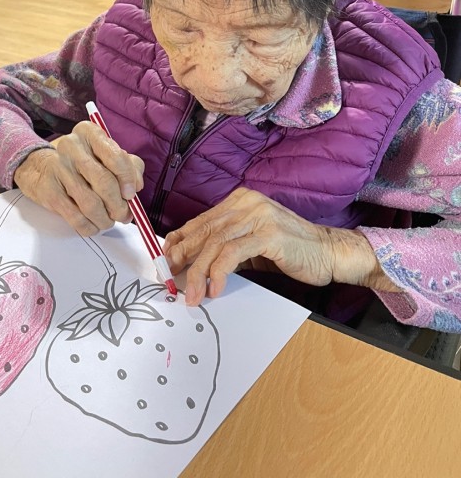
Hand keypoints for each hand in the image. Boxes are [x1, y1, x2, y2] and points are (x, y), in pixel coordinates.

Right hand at [14, 121, 143, 236]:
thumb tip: (136, 186)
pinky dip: (89, 226)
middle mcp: (72, 146)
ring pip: (90, 203)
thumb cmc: (83, 162)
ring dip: (105, 219)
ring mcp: (58, 168)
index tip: (131, 194)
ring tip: (108, 221)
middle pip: (104, 182)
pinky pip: (75, 217)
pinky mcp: (48, 190)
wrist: (41, 168)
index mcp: (90, 133)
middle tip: (123, 215)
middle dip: (118, 205)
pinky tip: (94, 225)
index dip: (127, 179)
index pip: (115, 156)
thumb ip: (129, 166)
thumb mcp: (106, 155)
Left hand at [163, 187, 398, 305]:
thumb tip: (193, 266)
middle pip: (205, 231)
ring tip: (192, 294)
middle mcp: (247, 203)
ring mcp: (258, 216)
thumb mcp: (252, 245)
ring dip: (198, 272)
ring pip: (215, 243)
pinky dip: (218, 272)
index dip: (181, 241)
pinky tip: (214, 289)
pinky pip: (233, 254)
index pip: (202, 220)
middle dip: (184, 258)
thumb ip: (226, 249)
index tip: (167, 260)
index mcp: (241, 200)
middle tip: (173, 280)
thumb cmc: (290, 251)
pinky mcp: (268, 234)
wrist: (329, 252)